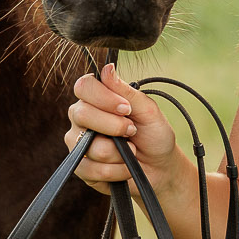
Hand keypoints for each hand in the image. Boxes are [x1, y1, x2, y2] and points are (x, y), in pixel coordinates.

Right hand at [65, 62, 179, 195]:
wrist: (160, 168)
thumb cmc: (153, 135)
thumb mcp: (148, 111)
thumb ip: (126, 91)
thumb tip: (107, 68)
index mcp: (95, 99)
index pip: (84, 87)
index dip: (104, 97)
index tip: (126, 108)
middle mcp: (81, 118)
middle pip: (82, 114)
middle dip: (114, 126)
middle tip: (132, 131)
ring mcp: (78, 144)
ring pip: (90, 146)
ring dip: (120, 153)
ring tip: (132, 151)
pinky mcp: (81, 168)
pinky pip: (91, 170)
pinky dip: (116, 171)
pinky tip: (125, 168)